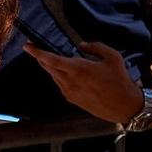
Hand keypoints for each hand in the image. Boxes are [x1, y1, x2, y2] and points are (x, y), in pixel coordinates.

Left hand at [23, 41, 142, 122]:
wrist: (123, 106)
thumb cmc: (120, 80)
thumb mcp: (112, 56)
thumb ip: (95, 47)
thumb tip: (80, 45)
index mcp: (79, 69)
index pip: (51, 60)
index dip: (37, 52)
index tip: (27, 46)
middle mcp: (70, 81)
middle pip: (48, 67)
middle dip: (41, 57)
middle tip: (35, 48)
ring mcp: (70, 92)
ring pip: (54, 76)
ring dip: (50, 67)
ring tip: (52, 58)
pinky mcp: (72, 100)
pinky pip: (60, 85)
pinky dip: (59, 76)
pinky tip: (66, 72)